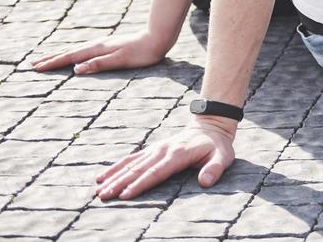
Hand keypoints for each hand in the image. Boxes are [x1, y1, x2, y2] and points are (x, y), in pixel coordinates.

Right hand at [31, 30, 170, 74]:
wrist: (158, 37)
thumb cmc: (142, 52)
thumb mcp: (121, 60)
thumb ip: (99, 64)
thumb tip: (76, 69)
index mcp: (97, 49)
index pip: (70, 57)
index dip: (53, 63)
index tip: (36, 68)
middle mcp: (97, 44)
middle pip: (69, 52)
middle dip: (51, 58)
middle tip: (32, 64)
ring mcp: (102, 44)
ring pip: (75, 50)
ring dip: (60, 55)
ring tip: (47, 58)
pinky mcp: (108, 46)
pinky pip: (84, 50)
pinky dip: (73, 53)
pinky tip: (75, 56)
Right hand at [95, 115, 236, 199]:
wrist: (211, 126)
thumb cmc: (217, 146)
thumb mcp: (223, 156)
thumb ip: (214, 169)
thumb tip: (205, 182)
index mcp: (178, 154)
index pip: (156, 172)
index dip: (140, 184)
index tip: (125, 195)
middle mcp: (163, 150)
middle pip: (138, 169)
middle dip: (120, 183)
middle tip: (103, 196)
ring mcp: (156, 149)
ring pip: (131, 164)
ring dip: (114, 176)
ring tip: (98, 189)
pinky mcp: (152, 150)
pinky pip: (131, 159)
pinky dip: (116, 167)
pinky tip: (102, 176)